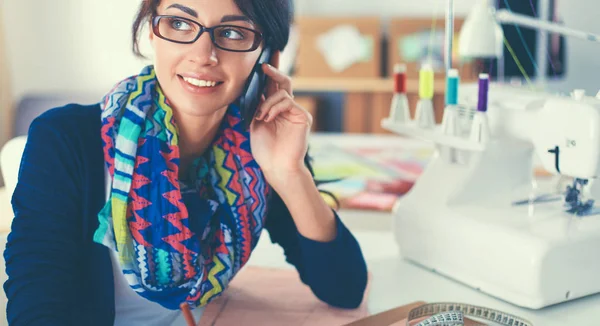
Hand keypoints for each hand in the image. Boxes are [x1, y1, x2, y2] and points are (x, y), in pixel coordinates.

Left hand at [250, 62, 312, 180]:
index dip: (269, 73)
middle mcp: (287, 108)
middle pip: (283, 82)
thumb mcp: (255, 122)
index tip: (263, 60)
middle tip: (264, 65)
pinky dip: (275, 107)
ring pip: (283, 92)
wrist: (276, 166)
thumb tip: (254, 86)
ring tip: (261, 116)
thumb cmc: (265, 149)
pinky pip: (288, 101)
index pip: (273, 87)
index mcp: (275, 109)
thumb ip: (257, 105)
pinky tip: (268, 118)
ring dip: (268, 102)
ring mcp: (296, 112)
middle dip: (274, 71)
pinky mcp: (303, 116)